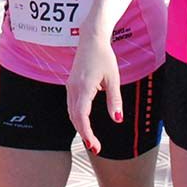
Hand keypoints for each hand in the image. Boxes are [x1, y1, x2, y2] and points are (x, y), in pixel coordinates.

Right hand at [66, 31, 121, 154]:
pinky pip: (71, 105)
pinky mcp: (71, 85)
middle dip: (84, 134)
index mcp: (84, 86)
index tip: (94, 145)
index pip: (82, 116)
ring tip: (92, 139)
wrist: (91, 39)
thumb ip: (114, 100)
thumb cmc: (104, 56)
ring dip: (80, 127)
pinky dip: (77, 117)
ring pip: (71, 112)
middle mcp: (73, 88)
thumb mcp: (113, 78)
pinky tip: (85, 124)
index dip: (87, 132)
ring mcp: (70, 86)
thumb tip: (117, 119)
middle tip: (96, 147)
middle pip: (75, 117)